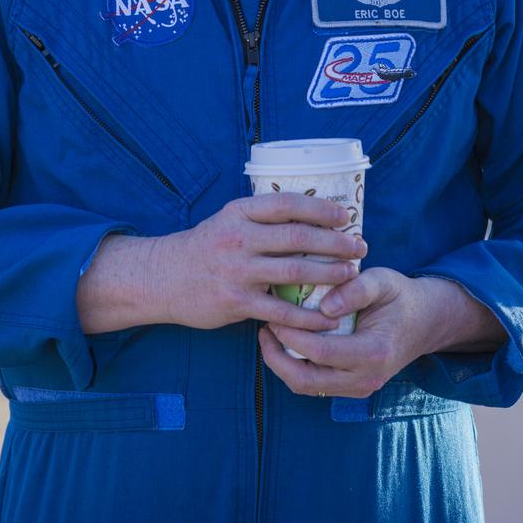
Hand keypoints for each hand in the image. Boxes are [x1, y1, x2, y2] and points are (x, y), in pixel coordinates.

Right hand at [150, 194, 366, 331]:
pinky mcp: (236, 302)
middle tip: (359, 247)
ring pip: (294, 271)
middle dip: (335, 242)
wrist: (163, 278)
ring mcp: (237, 271)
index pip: (287, 204)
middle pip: (297, 237)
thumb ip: (260, 218)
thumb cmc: (204, 248)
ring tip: (351, 275)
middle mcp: (239, 238)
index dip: (320, 209)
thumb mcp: (227, 220)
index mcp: (239, 212)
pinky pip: (280, 310)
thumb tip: (307, 216)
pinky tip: (327, 317)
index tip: (345, 216)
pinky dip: (307, 316)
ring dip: (329, 274)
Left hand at [258, 269, 505, 397]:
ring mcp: (359, 387)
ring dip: (282, 364)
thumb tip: (324, 306)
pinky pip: (315, 384)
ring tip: (269, 334)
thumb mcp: (382, 281)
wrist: (423, 321)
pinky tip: (285, 341)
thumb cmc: (398, 296)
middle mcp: (366, 378)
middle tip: (263, 328)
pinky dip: (295, 367)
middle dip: (277, 357)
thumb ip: (356, 290)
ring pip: (307, 387)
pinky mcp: (351, 387)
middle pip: (306, 380)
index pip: (320, 352)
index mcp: (374, 352)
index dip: (291, 336)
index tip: (272, 314)